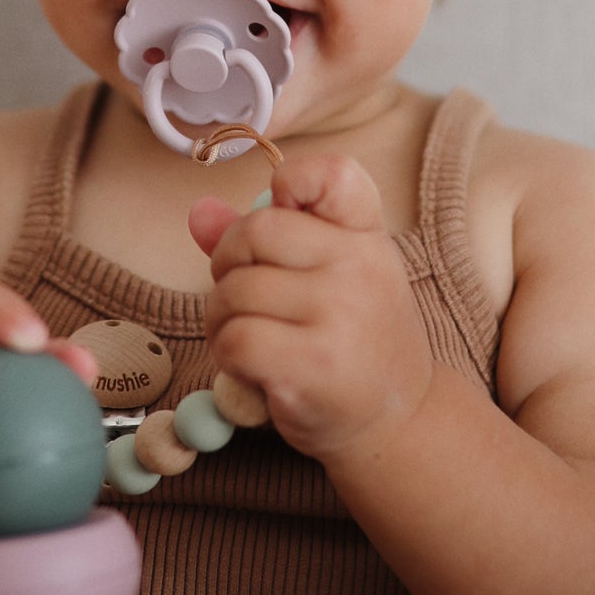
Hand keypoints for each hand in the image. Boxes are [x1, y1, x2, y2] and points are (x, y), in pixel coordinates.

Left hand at [188, 152, 432, 460]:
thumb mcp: (326, 278)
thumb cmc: (353, 342)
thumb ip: (265, 241)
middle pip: (255, 231)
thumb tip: (198, 213)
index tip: (281, 213)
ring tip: (246, 338)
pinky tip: (249, 367)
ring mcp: (340, 314)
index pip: (331, 174)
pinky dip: (227, 354)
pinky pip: (235, 338)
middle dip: (227, 264)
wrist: (396, 420)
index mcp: (367, 235)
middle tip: (240, 296)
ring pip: (234, 290)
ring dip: (220, 318)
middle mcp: (361, 266)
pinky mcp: (313, 364)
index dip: (289, 182)